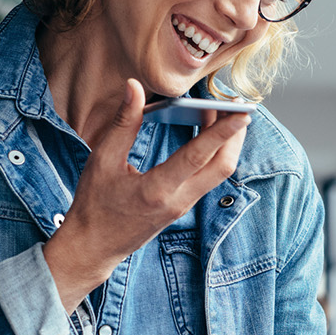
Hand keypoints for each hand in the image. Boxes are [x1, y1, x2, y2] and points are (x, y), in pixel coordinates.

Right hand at [43, 79, 247, 310]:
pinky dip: (215, 153)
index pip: (198, 157)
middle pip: (223, 166)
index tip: (242, 113)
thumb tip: (134, 87)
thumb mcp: (102, 160)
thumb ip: (123, 123)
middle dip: (236, 135)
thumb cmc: (94, 204)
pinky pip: (209, 176)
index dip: (222, 133)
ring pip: (219, 173)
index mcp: (157, 190)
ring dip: (228, 143)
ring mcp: (184, 205)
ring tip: (225, 112)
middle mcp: (178, 200)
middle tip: (239, 105)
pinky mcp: (184, 205)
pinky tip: (208, 131)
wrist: (94, 247)